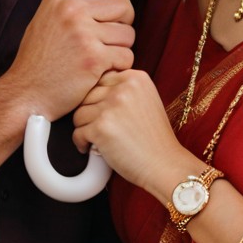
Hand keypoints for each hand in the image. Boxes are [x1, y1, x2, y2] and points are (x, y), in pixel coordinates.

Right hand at [4, 0, 134, 123]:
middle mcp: (71, 10)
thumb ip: (76, 2)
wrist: (25, 93)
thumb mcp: (48, 18)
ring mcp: (83, 34)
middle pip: (124, 6)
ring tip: (98, 57)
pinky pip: (126, 56)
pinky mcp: (94, 59)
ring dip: (120, 48)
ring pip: (128, 34)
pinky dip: (118, 67)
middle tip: (107, 38)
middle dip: (122, 23)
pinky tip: (98, 72)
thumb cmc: (39, 59)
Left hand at [72, 69, 190, 195]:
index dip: (98, 99)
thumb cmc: (154, 138)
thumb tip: (92, 89)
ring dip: (84, 129)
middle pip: (87, 96)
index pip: (100, 80)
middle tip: (98, 129)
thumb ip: (124, 89)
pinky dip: (81, 143)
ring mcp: (111, 107)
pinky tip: (90, 148)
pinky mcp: (101, 127)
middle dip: (89, 115)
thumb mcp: (146, 100)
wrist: (165, 164)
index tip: (103, 114)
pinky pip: (77, 133)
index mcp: (135, 78)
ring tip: (96, 139)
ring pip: (79, 114)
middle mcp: (123, 88)